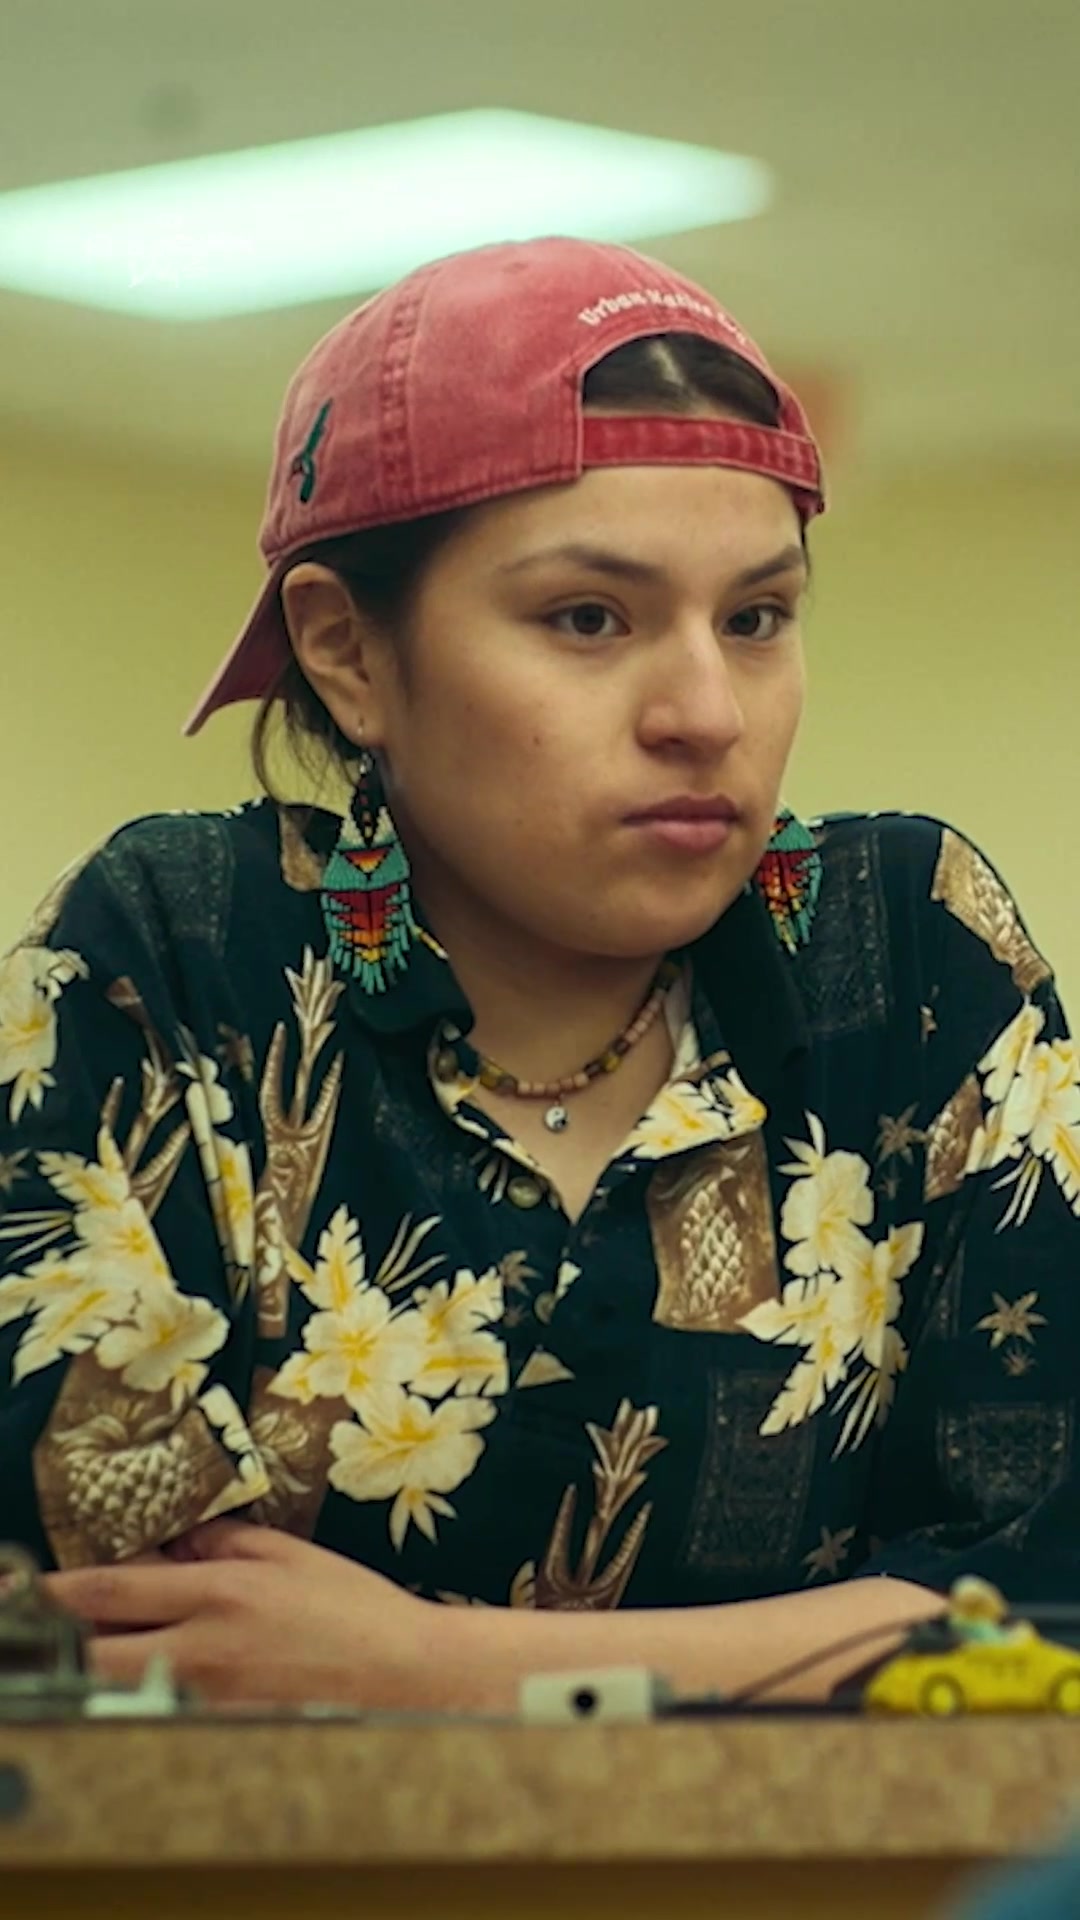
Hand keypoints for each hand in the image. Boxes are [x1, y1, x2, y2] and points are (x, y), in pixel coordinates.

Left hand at [45, 1521, 446, 1710]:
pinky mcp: (221, 1736)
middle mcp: (203, 1650)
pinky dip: (145, 1699)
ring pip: (119, 1691)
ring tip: (103, 1651)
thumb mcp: (290, 1555)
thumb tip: (176, 1540)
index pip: (111, 1589)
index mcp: (219, 1592)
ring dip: (99, 1671)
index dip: (56, 1591)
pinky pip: (160, 1717)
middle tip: (49, 1625)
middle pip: (94, 1654)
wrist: (407, 1679)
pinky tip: (159, 1685)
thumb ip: (225, 1541)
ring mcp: (208, 1701)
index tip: (24, 1589)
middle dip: (60, 1640)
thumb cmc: (356, 1612)